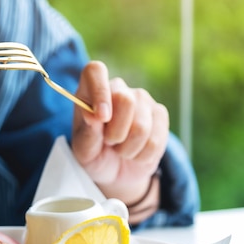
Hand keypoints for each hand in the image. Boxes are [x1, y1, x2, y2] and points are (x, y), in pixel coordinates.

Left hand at [71, 61, 168, 214]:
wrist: (115, 171)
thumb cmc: (94, 155)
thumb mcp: (83, 151)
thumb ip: (87, 134)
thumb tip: (92, 115)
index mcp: (90, 91)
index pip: (95, 71)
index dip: (100, 91)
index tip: (102, 117)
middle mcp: (118, 89)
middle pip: (125, 100)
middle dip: (116, 133)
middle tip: (109, 143)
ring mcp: (142, 99)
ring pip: (142, 126)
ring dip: (128, 149)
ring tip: (120, 150)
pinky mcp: (160, 114)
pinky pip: (156, 140)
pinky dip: (143, 155)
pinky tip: (136, 153)